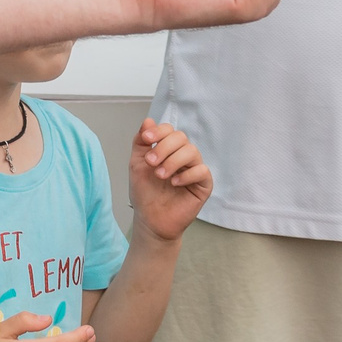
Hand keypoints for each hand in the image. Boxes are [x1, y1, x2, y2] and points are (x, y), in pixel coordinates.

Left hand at [129, 120, 211, 240]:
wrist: (150, 220)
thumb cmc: (144, 192)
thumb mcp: (137, 164)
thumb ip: (141, 142)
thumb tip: (148, 121)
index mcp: (168, 149)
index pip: (169, 130)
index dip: (159, 132)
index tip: (146, 140)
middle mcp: (183, 156)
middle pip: (181, 137)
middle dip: (164, 147)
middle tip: (151, 163)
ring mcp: (194, 169)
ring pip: (192, 151)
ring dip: (173, 161)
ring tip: (160, 175)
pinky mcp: (204, 184)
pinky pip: (202, 171)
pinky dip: (186, 175)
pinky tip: (174, 183)